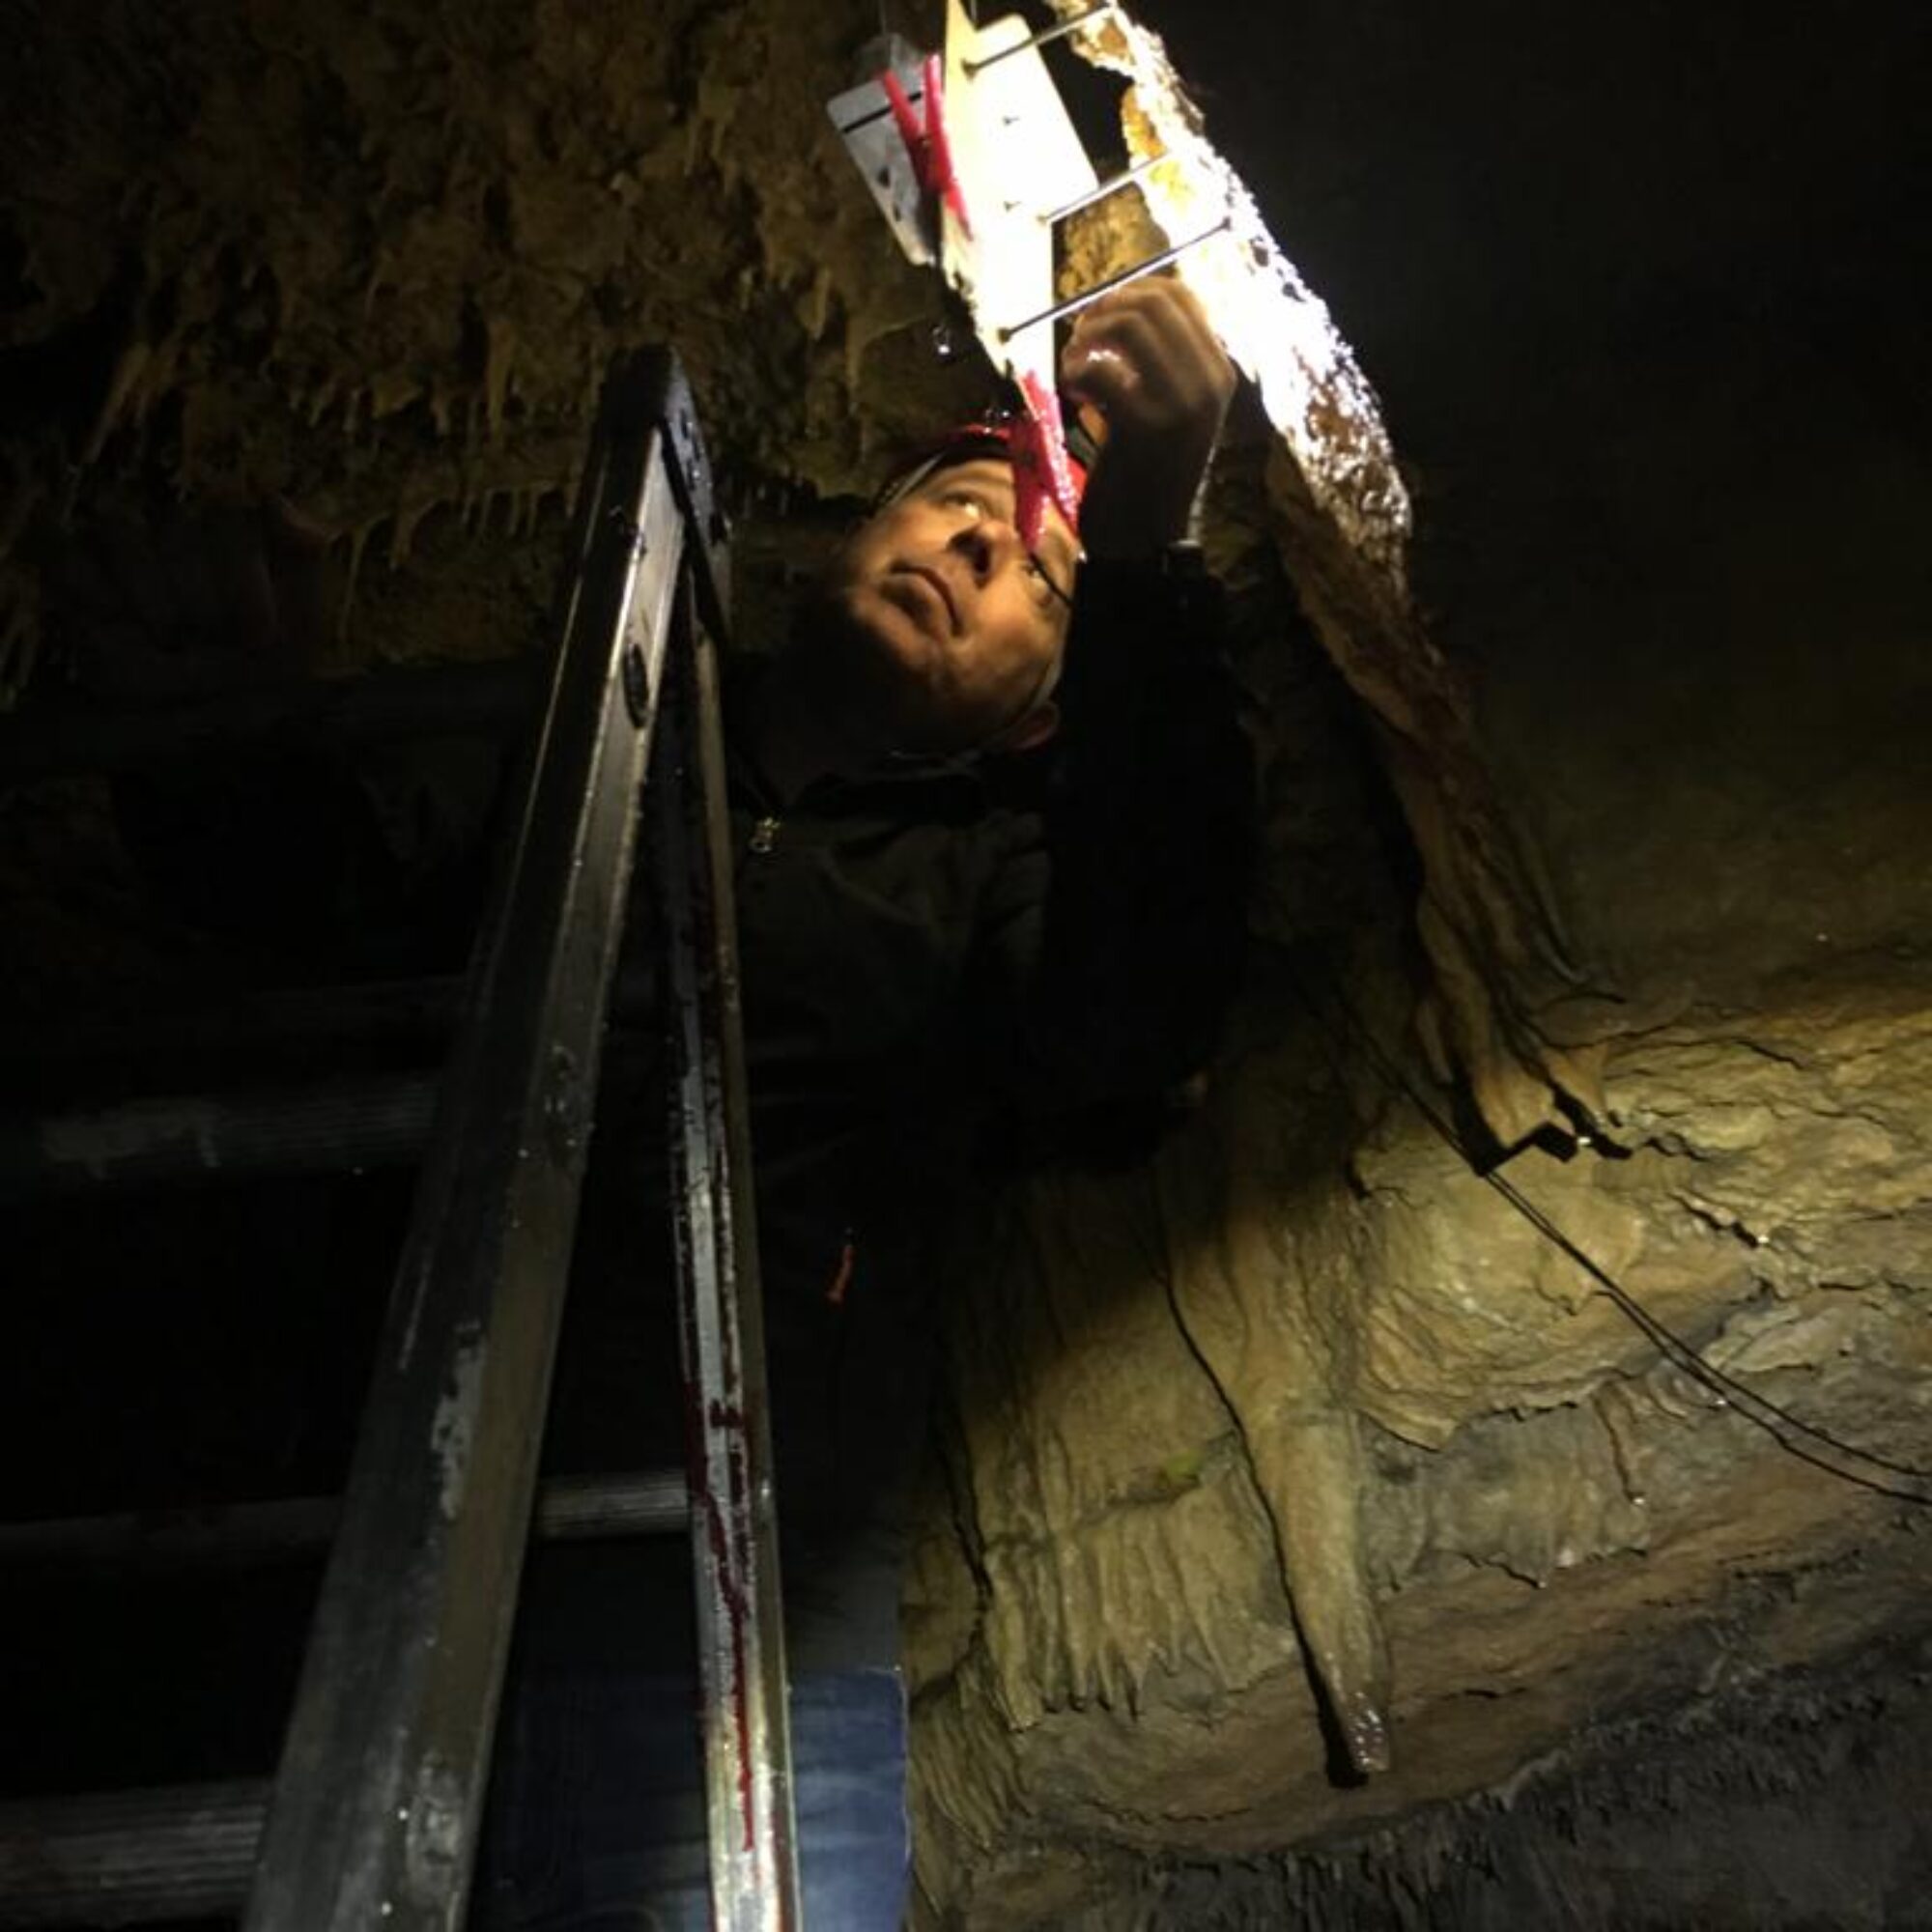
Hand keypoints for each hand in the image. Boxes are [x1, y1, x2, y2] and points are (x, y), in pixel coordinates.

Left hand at [1059, 276, 1235, 559]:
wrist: (1145, 539)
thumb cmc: (1146, 474)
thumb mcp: (1167, 409)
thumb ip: (1158, 362)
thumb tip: (1121, 304)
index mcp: (1219, 372)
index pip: (1180, 295)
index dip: (1130, 292)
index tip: (1101, 318)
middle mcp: (1210, 381)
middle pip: (1151, 302)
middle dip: (1103, 310)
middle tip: (1080, 342)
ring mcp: (1182, 403)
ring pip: (1129, 324)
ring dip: (1088, 337)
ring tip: (1075, 368)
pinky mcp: (1145, 426)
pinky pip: (1101, 370)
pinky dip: (1076, 371)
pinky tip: (1072, 393)